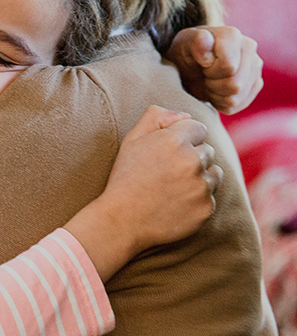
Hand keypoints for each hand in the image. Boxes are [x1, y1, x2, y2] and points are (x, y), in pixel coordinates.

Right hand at [103, 105, 219, 250]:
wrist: (121, 220)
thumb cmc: (124, 178)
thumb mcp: (131, 140)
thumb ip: (156, 117)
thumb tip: (184, 115)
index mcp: (174, 140)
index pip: (198, 128)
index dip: (184, 139)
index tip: (169, 152)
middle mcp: (192, 161)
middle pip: (207, 151)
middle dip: (192, 158)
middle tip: (168, 172)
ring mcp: (201, 186)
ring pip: (214, 174)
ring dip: (200, 178)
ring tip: (173, 188)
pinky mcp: (206, 208)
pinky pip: (211, 197)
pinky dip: (198, 200)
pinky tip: (176, 204)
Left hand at [167, 26, 263, 114]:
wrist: (189, 65)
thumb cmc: (186, 52)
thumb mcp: (183, 44)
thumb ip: (196, 41)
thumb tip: (207, 43)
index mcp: (232, 35)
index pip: (229, 67)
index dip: (210, 71)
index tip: (202, 64)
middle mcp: (249, 48)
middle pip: (235, 85)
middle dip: (213, 85)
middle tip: (204, 75)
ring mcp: (255, 66)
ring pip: (236, 97)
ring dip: (216, 94)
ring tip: (208, 81)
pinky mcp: (255, 83)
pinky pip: (239, 105)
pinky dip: (221, 102)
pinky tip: (216, 89)